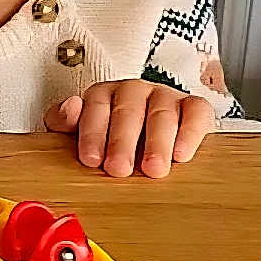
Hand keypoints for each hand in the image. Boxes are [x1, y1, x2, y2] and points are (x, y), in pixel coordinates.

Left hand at [43, 80, 214, 177]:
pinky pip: (196, 113)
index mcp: (103, 94)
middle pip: (129, 111)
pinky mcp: (194, 107)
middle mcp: (134, 91)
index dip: (93, 133)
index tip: (91, 160)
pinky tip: (182, 155)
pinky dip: (191, 133)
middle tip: (119, 169)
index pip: (96, 107)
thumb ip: (64, 121)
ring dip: (157, 142)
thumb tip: (70, 107)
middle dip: (123, 142)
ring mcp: (165, 96)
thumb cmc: (108, 140)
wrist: (148, 141)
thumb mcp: (77, 133)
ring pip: (162, 113)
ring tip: (153, 170)